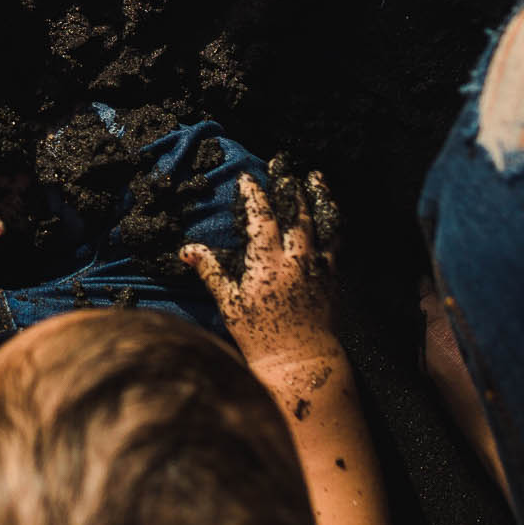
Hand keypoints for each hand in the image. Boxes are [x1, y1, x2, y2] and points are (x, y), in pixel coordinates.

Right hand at [181, 163, 343, 368]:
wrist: (299, 361)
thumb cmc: (259, 335)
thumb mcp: (229, 304)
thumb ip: (211, 271)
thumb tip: (187, 250)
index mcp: (267, 262)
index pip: (261, 216)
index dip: (254, 194)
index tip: (247, 178)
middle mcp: (296, 258)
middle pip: (294, 211)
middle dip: (287, 183)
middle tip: (281, 162)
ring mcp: (317, 266)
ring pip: (321, 221)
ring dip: (317, 195)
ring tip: (315, 175)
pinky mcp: (332, 276)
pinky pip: (336, 241)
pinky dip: (334, 222)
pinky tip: (331, 212)